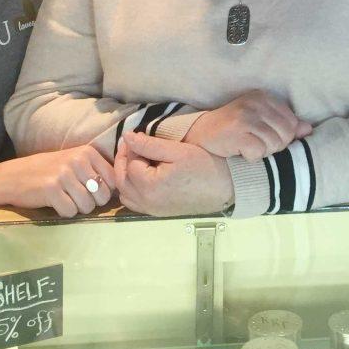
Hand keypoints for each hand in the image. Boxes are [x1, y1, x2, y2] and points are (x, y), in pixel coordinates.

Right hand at [0, 145, 116, 217]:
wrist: (12, 176)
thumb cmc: (47, 171)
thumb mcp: (74, 162)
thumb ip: (96, 170)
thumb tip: (123, 188)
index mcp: (87, 152)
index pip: (113, 180)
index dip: (104, 192)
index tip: (89, 191)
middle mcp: (78, 160)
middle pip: (103, 196)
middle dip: (92, 203)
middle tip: (74, 197)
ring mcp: (64, 174)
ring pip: (88, 206)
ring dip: (77, 208)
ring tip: (63, 199)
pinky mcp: (52, 190)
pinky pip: (71, 212)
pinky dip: (64, 213)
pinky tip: (54, 203)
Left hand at [114, 132, 234, 216]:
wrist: (226, 188)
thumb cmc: (204, 166)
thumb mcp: (178, 151)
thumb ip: (149, 144)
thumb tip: (127, 137)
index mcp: (149, 186)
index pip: (129, 163)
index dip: (131, 147)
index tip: (138, 135)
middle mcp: (147, 202)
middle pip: (121, 180)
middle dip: (122, 160)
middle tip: (132, 145)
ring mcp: (152, 210)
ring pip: (125, 194)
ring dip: (125, 176)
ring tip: (136, 159)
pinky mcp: (159, 213)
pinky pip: (135, 203)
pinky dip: (132, 189)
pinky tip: (142, 176)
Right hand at [184, 90, 311, 160]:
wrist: (199, 135)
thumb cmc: (232, 130)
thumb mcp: (260, 122)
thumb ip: (284, 124)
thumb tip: (308, 129)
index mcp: (264, 97)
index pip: (292, 123)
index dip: (282, 137)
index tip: (263, 136)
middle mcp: (256, 102)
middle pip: (286, 134)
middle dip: (273, 146)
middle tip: (253, 143)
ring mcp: (246, 116)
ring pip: (274, 144)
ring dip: (261, 152)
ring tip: (245, 145)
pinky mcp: (237, 131)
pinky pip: (259, 152)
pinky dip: (250, 157)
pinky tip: (238, 150)